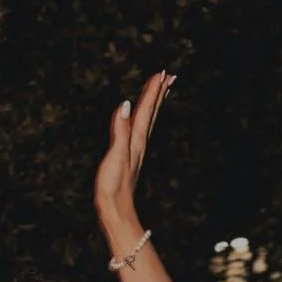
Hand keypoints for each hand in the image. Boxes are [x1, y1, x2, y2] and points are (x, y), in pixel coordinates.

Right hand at [94, 70, 174, 226]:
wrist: (115, 209)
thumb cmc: (113, 185)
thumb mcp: (115, 155)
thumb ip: (120, 130)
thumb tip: (124, 104)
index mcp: (135, 140)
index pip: (145, 110)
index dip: (152, 91)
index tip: (161, 73)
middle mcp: (139, 143)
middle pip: (151, 113)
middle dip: (159, 93)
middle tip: (168, 75)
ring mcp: (136, 150)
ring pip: (148, 120)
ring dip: (154, 104)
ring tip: (160, 90)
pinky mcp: (131, 156)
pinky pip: (140, 130)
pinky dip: (144, 118)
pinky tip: (141, 118)